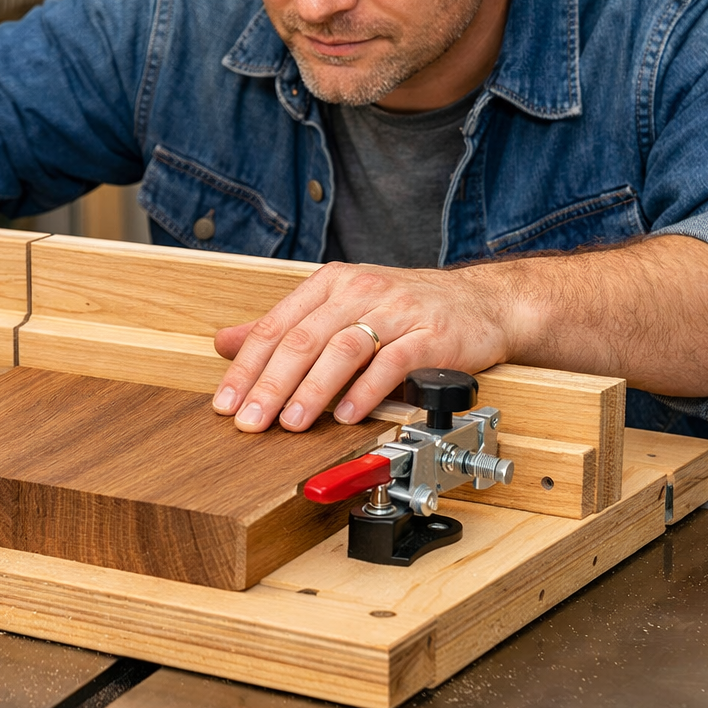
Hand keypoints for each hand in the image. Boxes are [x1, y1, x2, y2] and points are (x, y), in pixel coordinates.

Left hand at [210, 262, 516, 431]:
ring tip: (291, 423)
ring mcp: (397, 311)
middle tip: (250, 422)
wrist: (482, 304)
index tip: (226, 403)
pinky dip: (366, 391)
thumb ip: (284, 327)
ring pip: (344, 350)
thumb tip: (225, 343)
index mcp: (331, 284)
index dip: (247, 367)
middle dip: (271, 385)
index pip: (276, 326)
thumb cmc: (405, 310)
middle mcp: (360, 291)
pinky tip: (347, 415)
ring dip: (313, 391)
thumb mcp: (338, 308)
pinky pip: (393, 364)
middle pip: (304, 339)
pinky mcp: (432, 336)